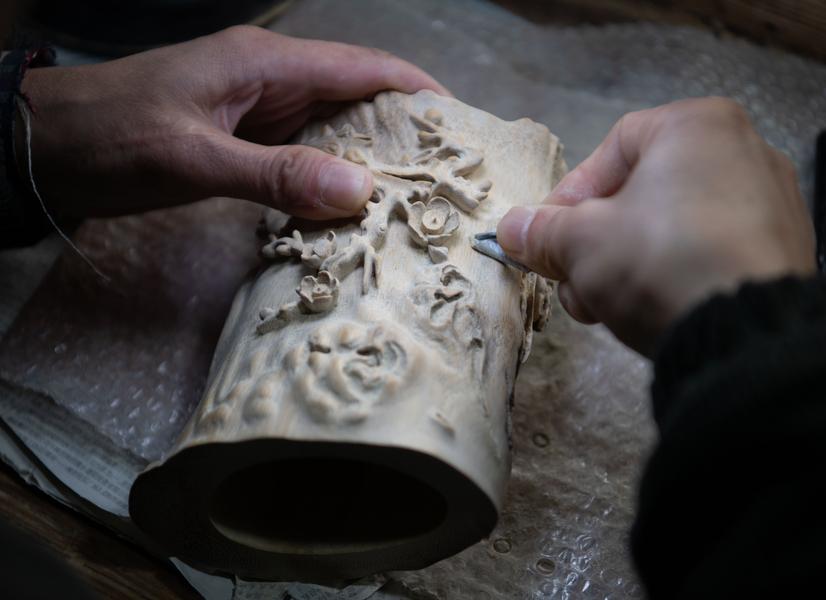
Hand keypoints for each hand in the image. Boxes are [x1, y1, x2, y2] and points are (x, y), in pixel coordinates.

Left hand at [20, 25, 448, 218]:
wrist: (46, 147)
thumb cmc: (113, 139)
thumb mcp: (194, 157)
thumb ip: (276, 174)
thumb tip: (362, 194)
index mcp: (266, 64)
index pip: (362, 67)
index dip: (417, 92)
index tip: (462, 127)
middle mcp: (271, 81)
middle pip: (357, 98)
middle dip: (404, 132)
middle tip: (447, 178)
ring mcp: (257, 111)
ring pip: (333, 129)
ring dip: (371, 160)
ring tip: (415, 200)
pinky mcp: (243, 141)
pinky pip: (304, 155)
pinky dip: (332, 178)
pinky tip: (352, 209)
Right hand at [497, 98, 814, 353]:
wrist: (748, 333)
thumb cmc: (659, 261)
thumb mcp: (581, 243)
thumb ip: (542, 231)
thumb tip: (513, 228)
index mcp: (698, 125)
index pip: (611, 150)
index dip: (569, 197)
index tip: (549, 239)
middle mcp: (745, 150)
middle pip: (643, 193)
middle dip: (597, 243)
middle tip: (575, 282)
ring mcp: (773, 203)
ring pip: (675, 228)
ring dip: (628, 265)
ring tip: (608, 306)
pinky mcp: (785, 252)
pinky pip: (713, 253)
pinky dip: (677, 276)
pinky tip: (655, 311)